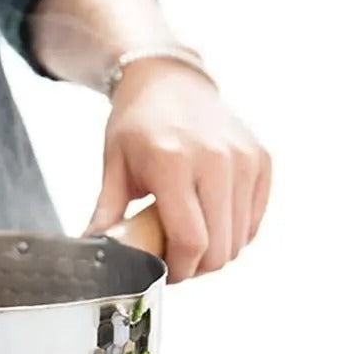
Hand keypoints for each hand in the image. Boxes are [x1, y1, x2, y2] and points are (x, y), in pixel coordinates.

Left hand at [85, 60, 271, 282]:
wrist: (170, 81)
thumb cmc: (137, 124)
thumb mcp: (114, 166)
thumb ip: (106, 214)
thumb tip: (92, 251)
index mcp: (173, 163)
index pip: (190, 241)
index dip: (178, 269)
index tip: (163, 272)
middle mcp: (216, 160)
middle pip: (219, 248)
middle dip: (195, 266)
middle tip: (174, 259)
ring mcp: (244, 159)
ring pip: (239, 240)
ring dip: (215, 252)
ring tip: (189, 239)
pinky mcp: (262, 160)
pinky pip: (253, 220)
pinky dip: (234, 233)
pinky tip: (209, 222)